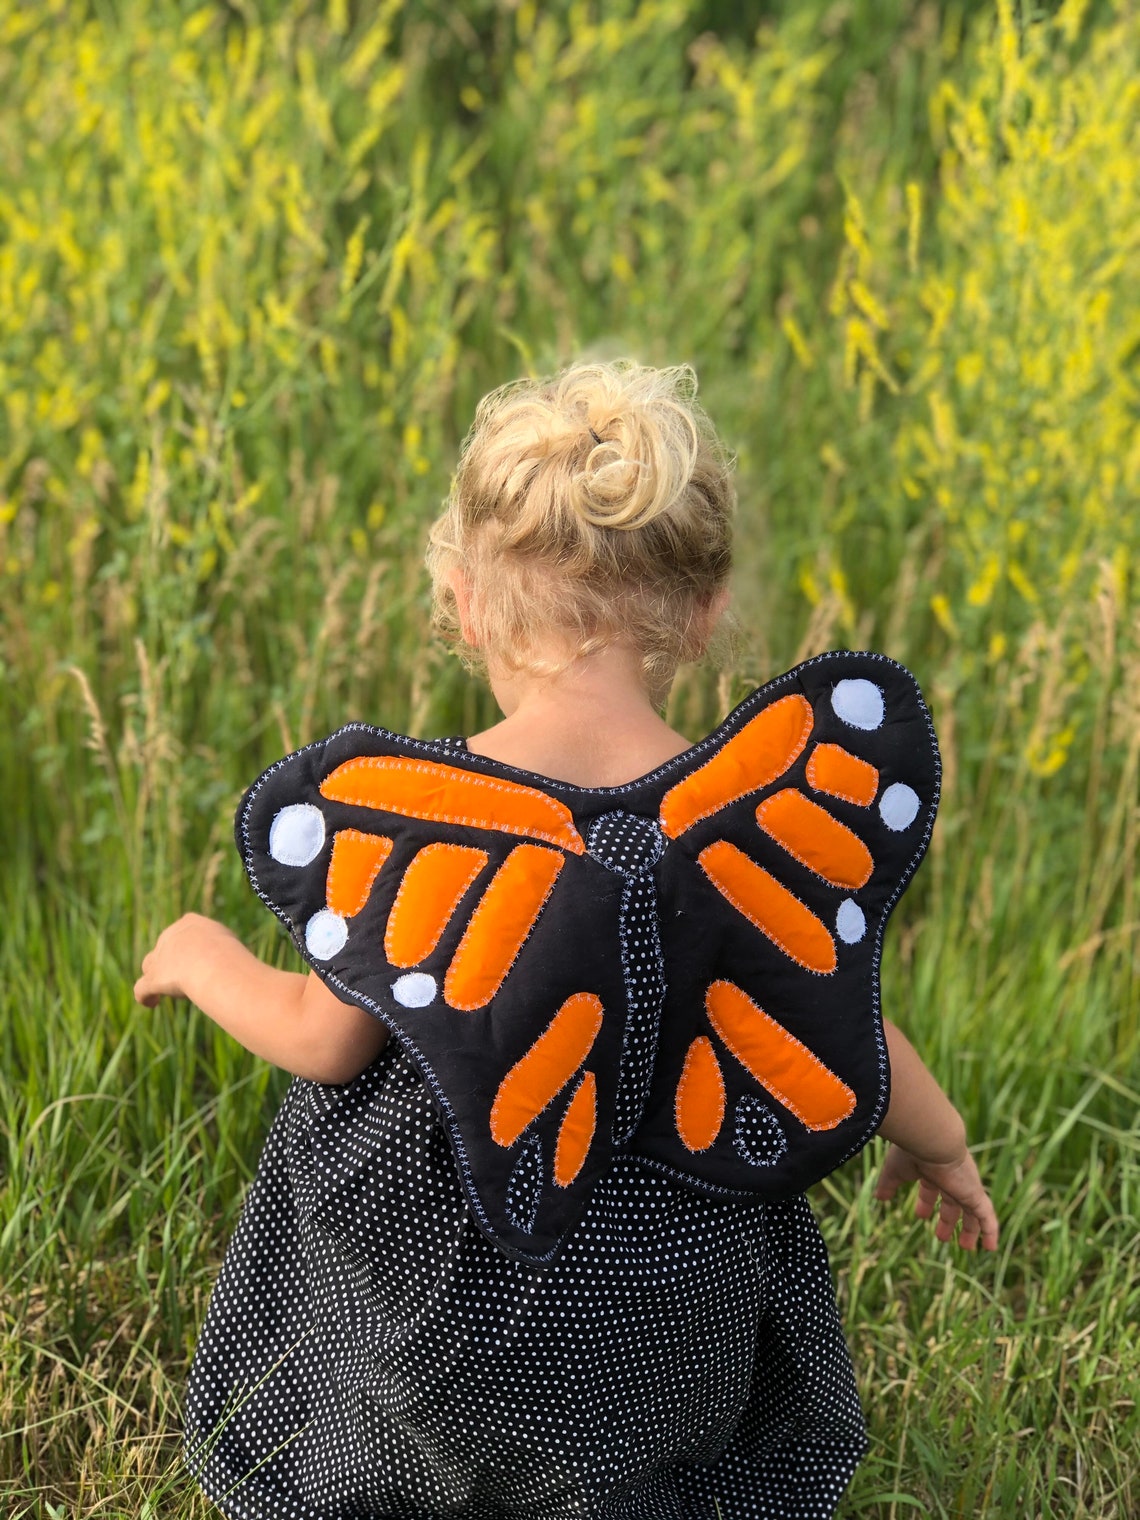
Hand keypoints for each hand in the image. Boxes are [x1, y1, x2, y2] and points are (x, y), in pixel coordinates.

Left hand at [135, 913, 237, 1006]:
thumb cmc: (228, 953)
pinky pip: (142, 989)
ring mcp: (159, 958)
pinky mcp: (152, 979)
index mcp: (190, 923)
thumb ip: (222, 950)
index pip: (184, 932)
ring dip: (157, 976)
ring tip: (168, 990)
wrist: (212, 961)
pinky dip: (146, 997)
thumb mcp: (230, 944)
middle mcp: (170, 937)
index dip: (189, 946)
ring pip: (150, 966)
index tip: (199, 958)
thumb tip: (224, 963)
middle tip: (190, 977)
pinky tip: (152, 1003)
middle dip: (172, 961)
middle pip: (165, 949)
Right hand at [874, 1142, 998, 1250]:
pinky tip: (991, 1247)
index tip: (920, 1216)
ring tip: (966, 1247)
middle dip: (947, 1219)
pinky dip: (990, 1231)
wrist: (933, 1141)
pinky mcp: (975, 1195)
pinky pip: (987, 1216)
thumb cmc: (912, 1152)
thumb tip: (879, 1197)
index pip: (931, 1189)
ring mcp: (965, 1187)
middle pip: (952, 1202)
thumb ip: (888, 1185)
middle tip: (941, 1237)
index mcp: (932, 1170)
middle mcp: (951, 1178)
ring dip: (969, 1230)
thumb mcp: (895, 1172)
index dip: (925, 1203)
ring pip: (971, 1211)